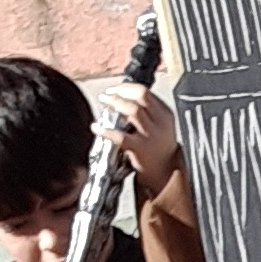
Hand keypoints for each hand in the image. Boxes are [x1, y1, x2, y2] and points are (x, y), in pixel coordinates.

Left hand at [97, 81, 177, 199]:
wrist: (165, 174)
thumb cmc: (157, 148)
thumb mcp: (159, 126)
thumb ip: (146, 111)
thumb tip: (120, 96)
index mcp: (165, 114)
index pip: (146, 92)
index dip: (127, 87)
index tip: (114, 89)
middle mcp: (160, 122)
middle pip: (141, 96)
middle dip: (121, 91)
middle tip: (107, 95)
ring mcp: (151, 135)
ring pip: (133, 110)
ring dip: (115, 103)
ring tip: (103, 104)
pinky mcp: (140, 149)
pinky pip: (120, 136)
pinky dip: (106, 130)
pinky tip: (96, 127)